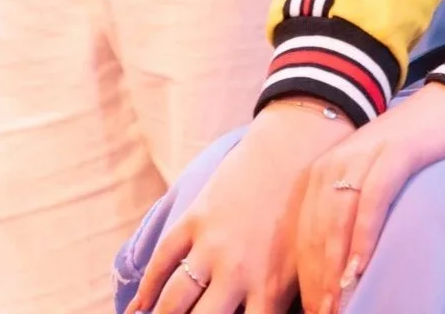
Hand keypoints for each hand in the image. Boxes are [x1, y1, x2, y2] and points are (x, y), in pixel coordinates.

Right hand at [127, 99, 352, 313]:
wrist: (299, 146)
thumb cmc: (306, 213)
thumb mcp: (304, 263)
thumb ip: (289, 303)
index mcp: (272, 288)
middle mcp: (240, 270)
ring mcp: (214, 244)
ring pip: (174, 302)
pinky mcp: (196, 218)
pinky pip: (163, 261)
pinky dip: (146, 291)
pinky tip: (138, 311)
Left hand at [296, 84, 444, 313]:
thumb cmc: (415, 154)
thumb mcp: (371, 184)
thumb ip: (350, 218)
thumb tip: (340, 274)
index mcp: (322, 174)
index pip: (303, 238)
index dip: (306, 281)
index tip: (316, 313)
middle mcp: (334, 163)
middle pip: (316, 234)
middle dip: (318, 283)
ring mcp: (362, 155)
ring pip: (337, 222)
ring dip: (336, 270)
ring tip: (340, 306)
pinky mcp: (395, 151)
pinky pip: (372, 200)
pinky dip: (364, 237)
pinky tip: (362, 268)